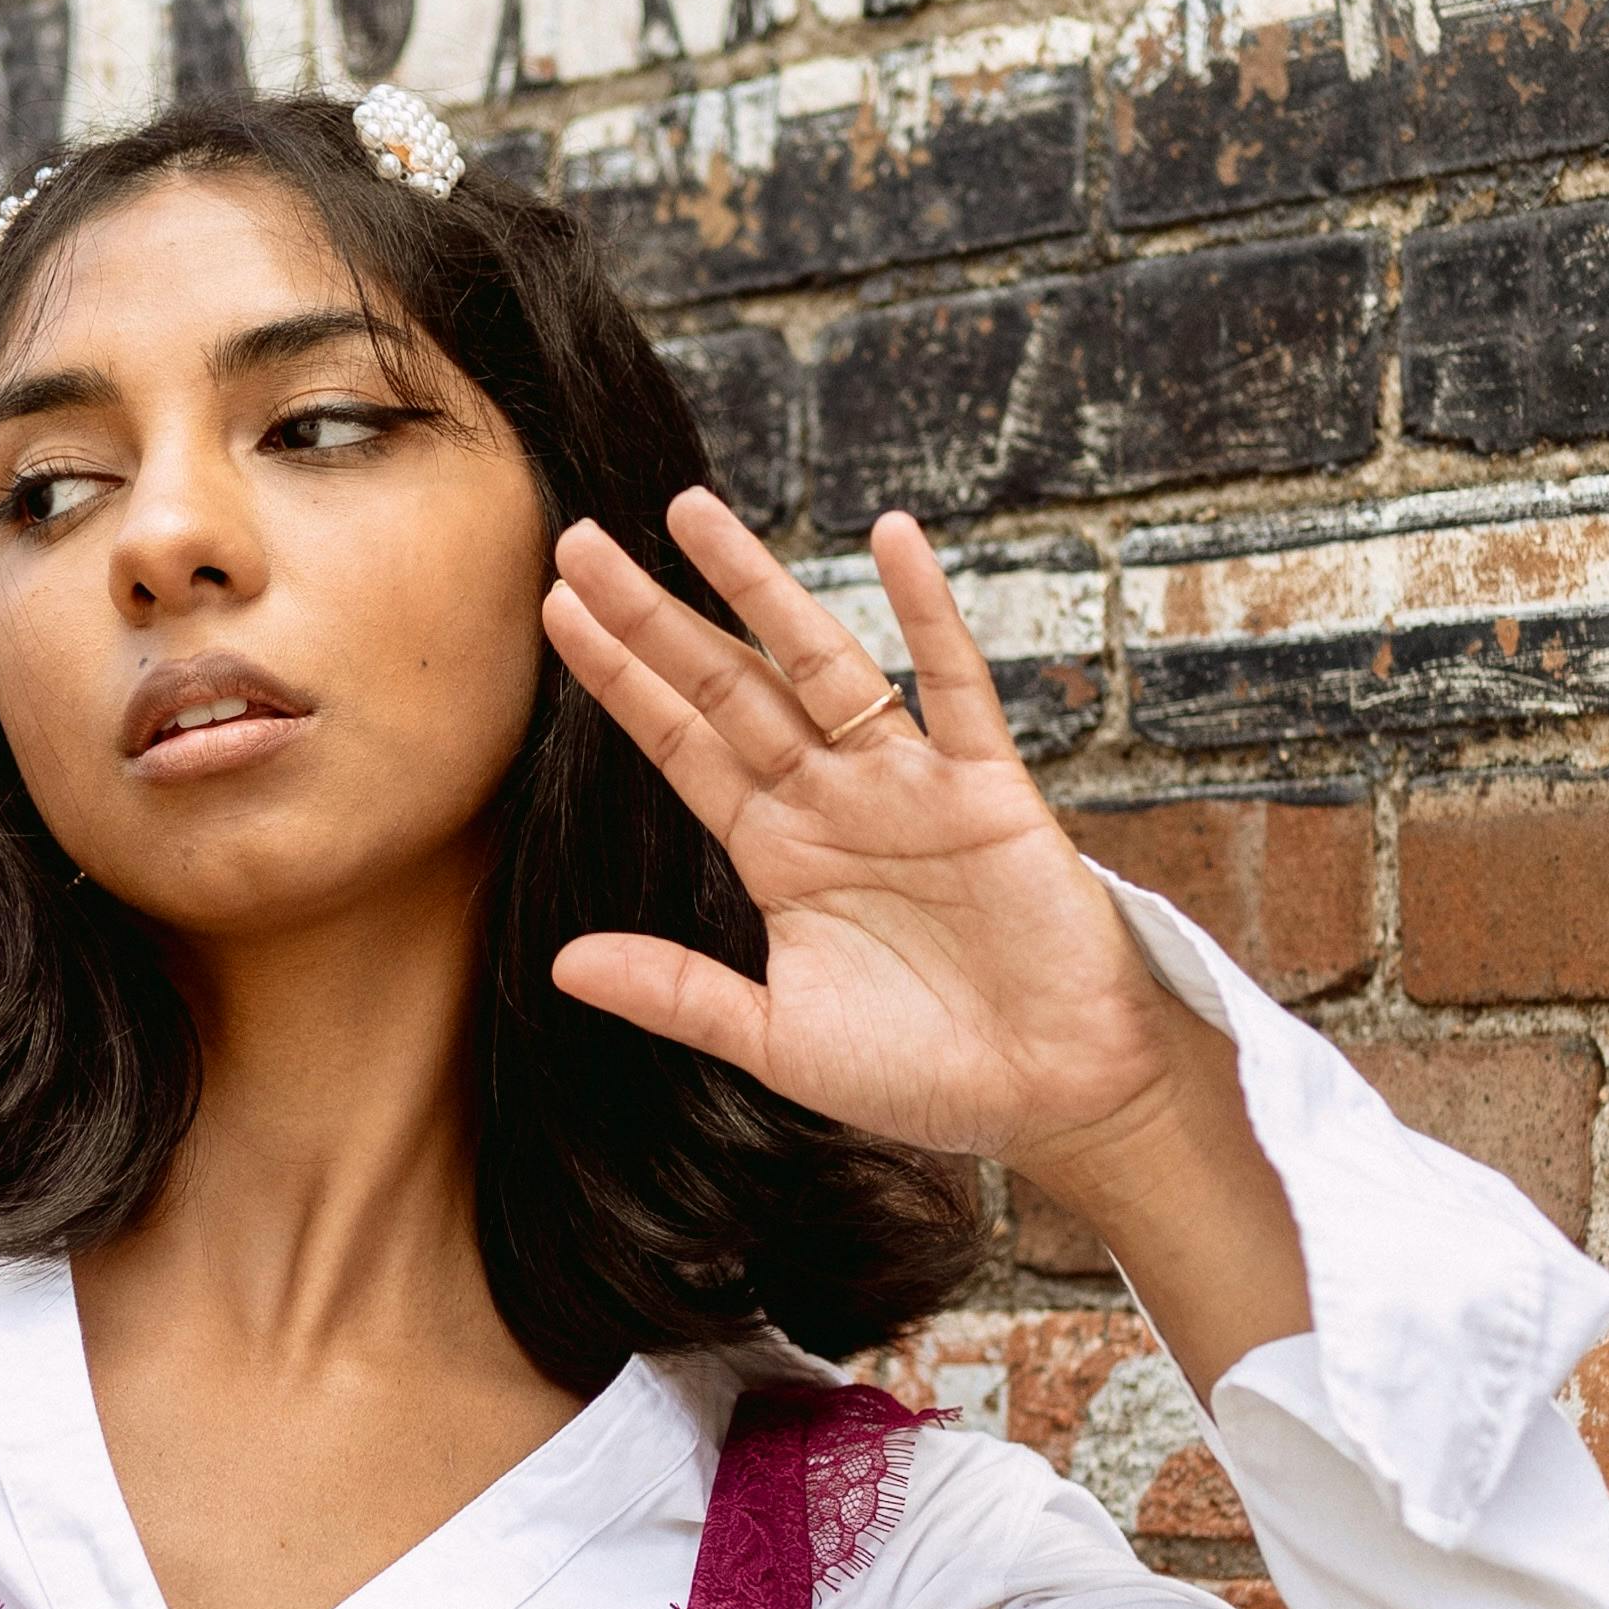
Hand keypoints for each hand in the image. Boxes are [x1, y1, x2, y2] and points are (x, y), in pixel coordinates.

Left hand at [540, 497, 1193, 1167]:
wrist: (1052, 1096)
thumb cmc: (924, 1074)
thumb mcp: (779, 1040)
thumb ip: (679, 993)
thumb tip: (561, 964)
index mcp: (776, 854)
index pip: (680, 745)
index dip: (620, 679)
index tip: (556, 610)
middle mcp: (831, 801)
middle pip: (725, 686)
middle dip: (655, 614)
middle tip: (578, 538)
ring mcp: (907, 784)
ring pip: (818, 664)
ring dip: (757, 588)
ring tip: (691, 512)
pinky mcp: (986, 786)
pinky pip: (952, 684)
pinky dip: (925, 611)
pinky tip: (893, 538)